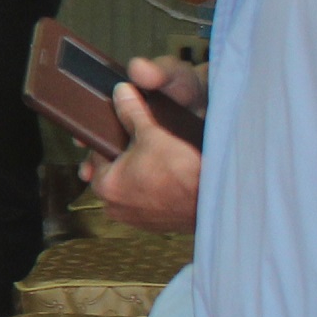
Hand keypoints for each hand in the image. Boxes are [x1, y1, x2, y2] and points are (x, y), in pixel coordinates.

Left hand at [82, 61, 203, 233]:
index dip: (111, 138)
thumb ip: (132, 111)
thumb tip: (120, 91)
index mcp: (105, 185)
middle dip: (126, 156)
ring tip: (160, 159)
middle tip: (146, 143)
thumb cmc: (182, 169)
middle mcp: (114, 207)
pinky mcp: (156, 225)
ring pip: (131, 186)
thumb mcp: (153, 132)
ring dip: (141, 173)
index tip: (125, 130)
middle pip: (114, 171)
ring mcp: (135, 219)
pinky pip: (148, 201)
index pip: (98, 154)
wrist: (218, 200)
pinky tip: (170, 177)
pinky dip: (155, 189)